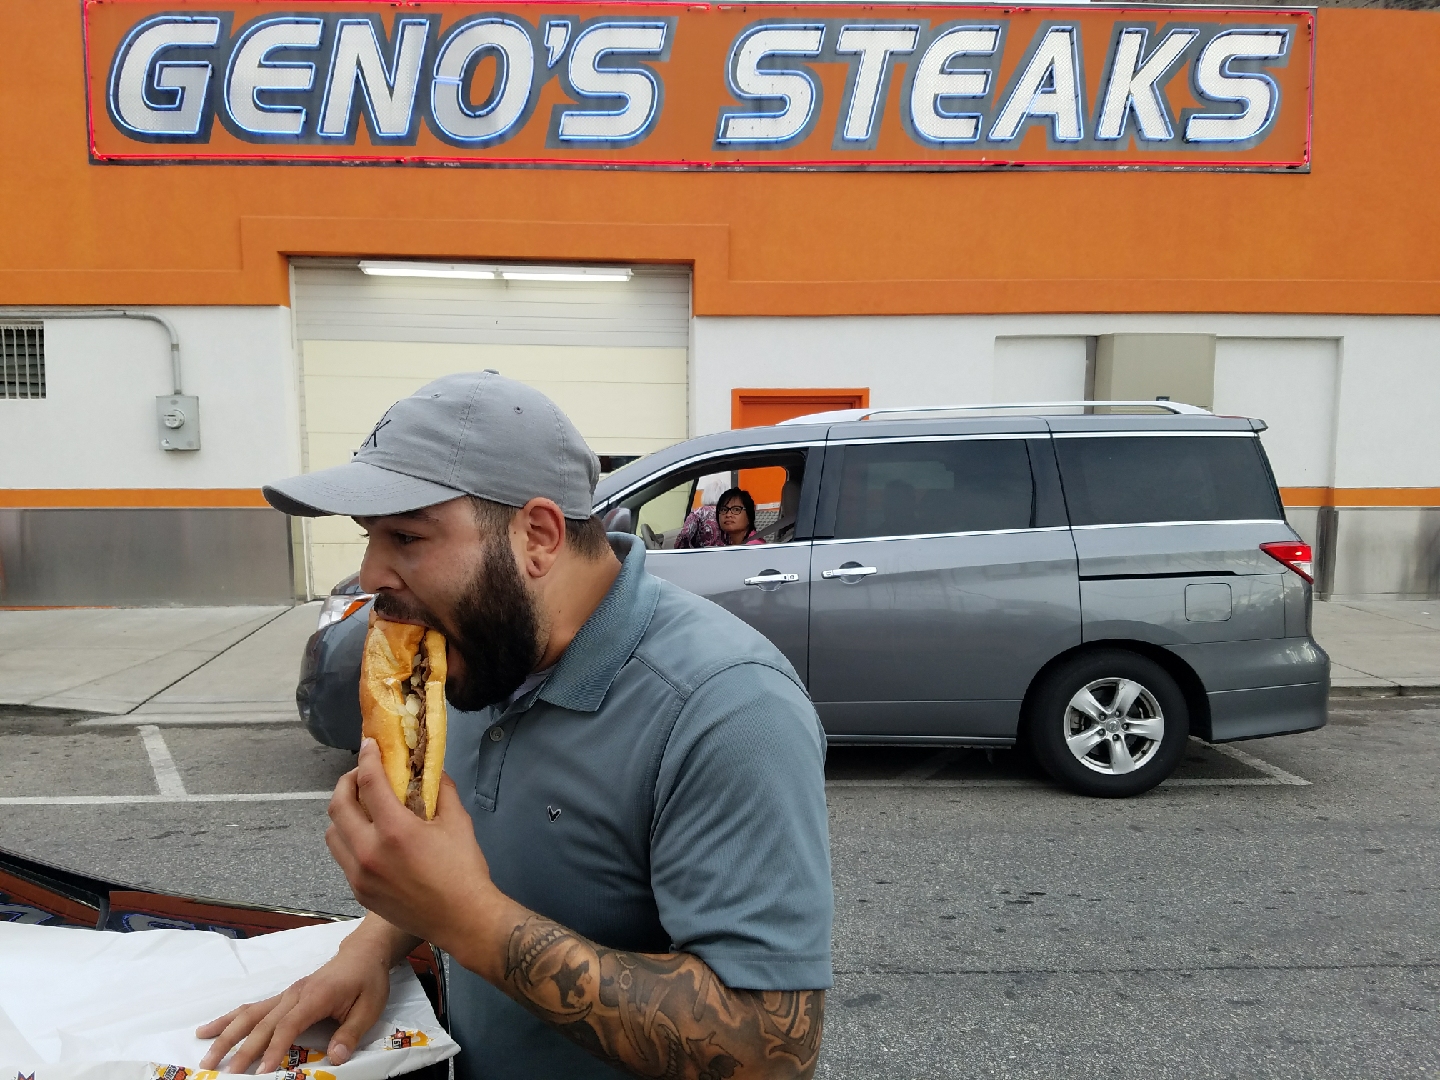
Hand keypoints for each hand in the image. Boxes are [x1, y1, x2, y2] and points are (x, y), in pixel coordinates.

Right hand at [195, 918, 402, 1072]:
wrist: (363, 953)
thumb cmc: (368, 980)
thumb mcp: (369, 1007)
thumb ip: (351, 1033)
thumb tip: (335, 1058)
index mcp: (315, 996)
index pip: (288, 1025)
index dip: (273, 1049)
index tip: (261, 1072)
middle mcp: (295, 993)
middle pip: (263, 1023)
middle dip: (242, 1049)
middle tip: (224, 1073)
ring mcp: (286, 994)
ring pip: (250, 1014)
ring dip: (226, 1035)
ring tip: (206, 1057)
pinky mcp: (283, 996)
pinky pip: (252, 1008)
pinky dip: (229, 1020)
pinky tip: (209, 1030)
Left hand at [326, 739, 499, 956]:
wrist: (462, 919)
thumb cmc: (463, 870)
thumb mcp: (458, 822)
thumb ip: (440, 791)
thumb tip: (430, 771)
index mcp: (395, 831)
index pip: (369, 783)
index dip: (367, 758)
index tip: (369, 745)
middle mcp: (368, 852)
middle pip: (338, 806)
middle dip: (347, 782)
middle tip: (362, 774)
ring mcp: (359, 875)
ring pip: (332, 833)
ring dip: (343, 812)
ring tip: (362, 806)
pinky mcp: (358, 891)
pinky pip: (342, 856)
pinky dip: (349, 838)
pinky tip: (369, 836)